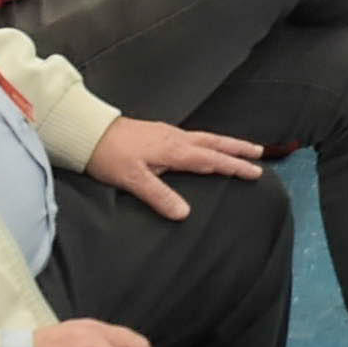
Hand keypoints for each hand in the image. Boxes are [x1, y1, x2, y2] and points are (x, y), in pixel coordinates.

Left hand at [82, 115, 266, 219]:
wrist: (89, 133)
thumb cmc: (109, 156)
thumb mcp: (133, 180)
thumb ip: (159, 196)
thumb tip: (185, 214)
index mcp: (174, 150)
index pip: (212, 160)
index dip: (234, 166)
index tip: (255, 171)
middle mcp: (176, 139)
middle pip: (215, 143)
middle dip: (238, 148)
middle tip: (259, 152)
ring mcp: (168, 134)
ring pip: (205, 138)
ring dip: (225, 143)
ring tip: (240, 147)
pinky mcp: (159, 133)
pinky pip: (194, 137)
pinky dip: (208, 142)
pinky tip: (204, 146)